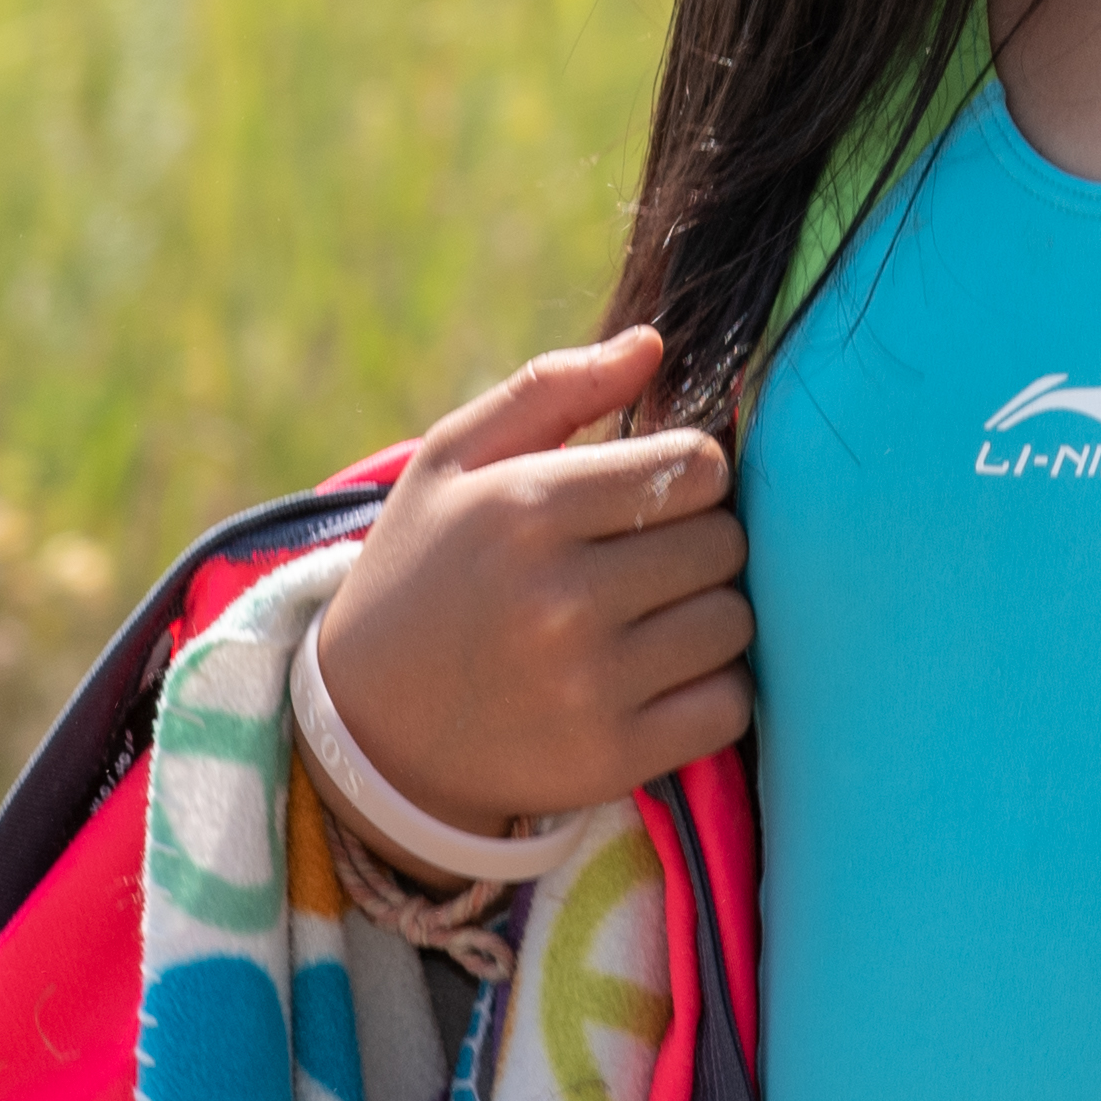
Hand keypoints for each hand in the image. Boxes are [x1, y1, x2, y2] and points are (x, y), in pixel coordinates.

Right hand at [309, 327, 752, 849]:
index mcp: (528, 508)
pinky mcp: (610, 758)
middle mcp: (562, 598)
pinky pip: (728, 706)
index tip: (656, 492)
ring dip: (708, 613)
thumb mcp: (453, 462)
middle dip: (700, 540)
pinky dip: (712, 690)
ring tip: (649, 616)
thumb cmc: (424, 571)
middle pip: (725, 543)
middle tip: (648, 558)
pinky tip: (659, 677)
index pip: (698, 467)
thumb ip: (553, 388)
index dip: (692, 472)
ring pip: (734, 622)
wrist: (366, 731)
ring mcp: (588, 685)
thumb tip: (653, 343)